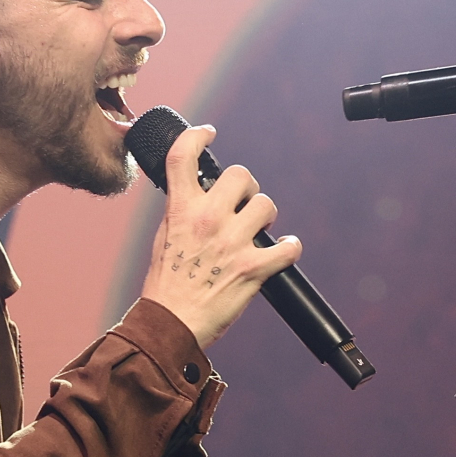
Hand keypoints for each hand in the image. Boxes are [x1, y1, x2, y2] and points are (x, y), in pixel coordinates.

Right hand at [138, 123, 305, 348]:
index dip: (197, 136)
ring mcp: (232, 243)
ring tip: (258, 230)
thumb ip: (182, 210)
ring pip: (266, 205)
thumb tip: (199, 194)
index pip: (184, 155)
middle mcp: (207, 220)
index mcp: (181, 210)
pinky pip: (288, 247)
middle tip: (244, 205)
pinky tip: (285, 249)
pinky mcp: (253, 268)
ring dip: (266, 216)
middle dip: (246, 188)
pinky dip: (290, 248)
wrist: (170, 323)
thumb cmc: (167, 285)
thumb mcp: (165, 237)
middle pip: (240, 175)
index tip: (208, 133)